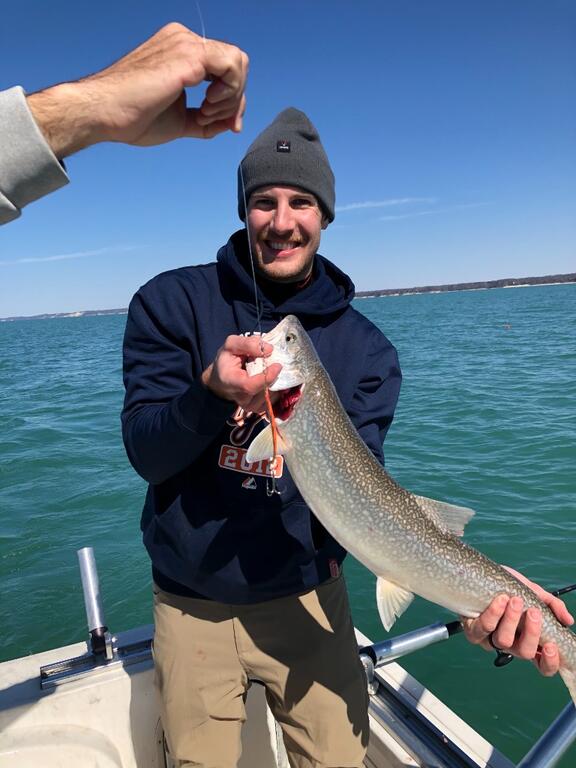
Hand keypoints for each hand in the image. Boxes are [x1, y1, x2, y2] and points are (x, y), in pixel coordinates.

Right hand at [27, 23, 247, 156]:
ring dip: (231, 96)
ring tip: (205, 113)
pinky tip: (206, 105)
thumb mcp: (181, 120)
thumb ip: (206, 120)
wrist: (105, 113)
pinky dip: (228, 91)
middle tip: (213, 120)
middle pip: (236, 64)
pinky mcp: (189, 55)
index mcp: (182, 52)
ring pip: (238, 62)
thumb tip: (230, 124)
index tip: (227, 125)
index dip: (233, 99)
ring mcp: (186, 44)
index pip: (225, 69)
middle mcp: (185, 41)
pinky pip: (232, 66)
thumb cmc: (133, 117)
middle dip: (235, 100)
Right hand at [201, 335, 281, 413]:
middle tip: (273, 363)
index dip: (266, 377)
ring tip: (268, 371)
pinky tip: (270, 379)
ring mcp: (250, 406)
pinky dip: (277, 388)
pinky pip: (275, 399)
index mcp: (231, 382)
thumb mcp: (230, 345)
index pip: (250, 386)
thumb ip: (247, 344)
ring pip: (272, 395)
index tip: (277, 365)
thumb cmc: (226, 361)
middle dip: (273, 376)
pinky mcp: (259, 409)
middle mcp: (241, 398)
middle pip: (265, 390)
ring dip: (276, 381)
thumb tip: (269, 349)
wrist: (221, 380)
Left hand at [461, 566, 573, 675]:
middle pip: (524, 653)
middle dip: (531, 633)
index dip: (549, 662)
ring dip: (511, 621)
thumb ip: (552, 606)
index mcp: (528, 641)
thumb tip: (568, 621)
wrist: (483, 574)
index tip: (551, 645)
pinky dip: (492, 615)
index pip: (543, 665)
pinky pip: (482, 630)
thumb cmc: (511, 588)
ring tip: (515, 600)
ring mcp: (491, 640)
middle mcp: (511, 645)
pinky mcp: (473, 631)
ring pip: (503, 641)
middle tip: (534, 611)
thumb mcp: (535, 593)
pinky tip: (499, 601)